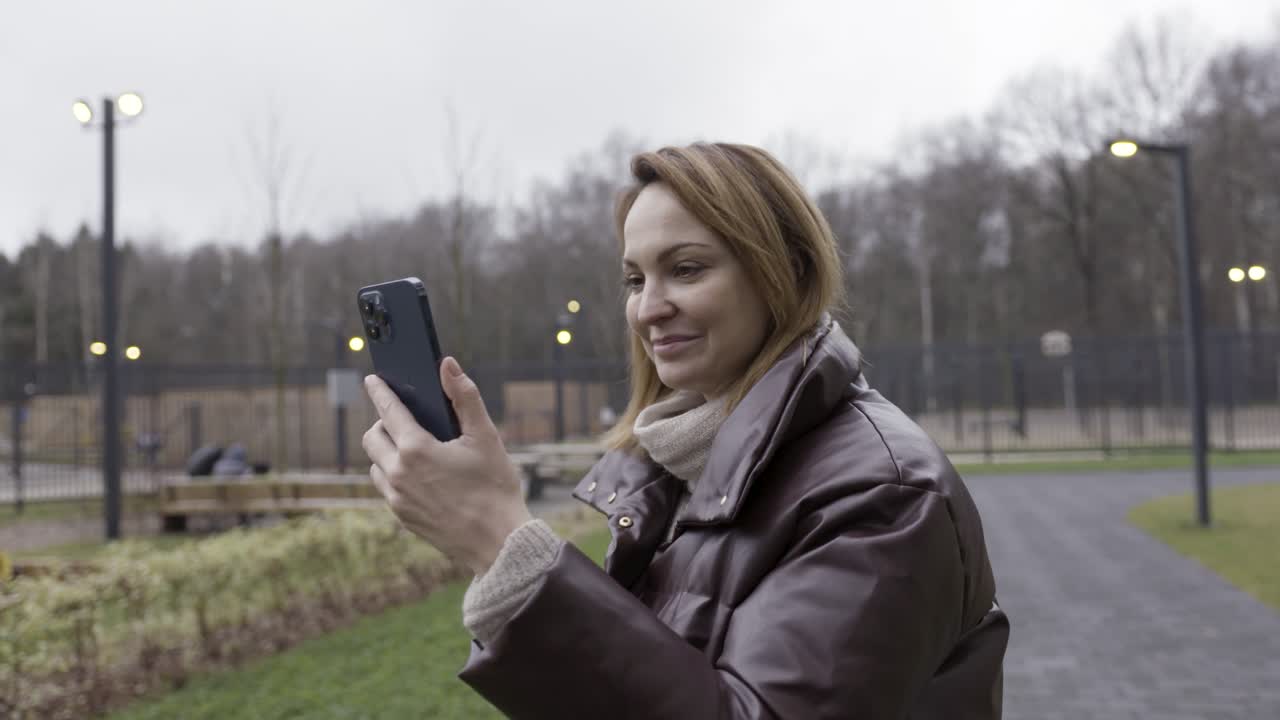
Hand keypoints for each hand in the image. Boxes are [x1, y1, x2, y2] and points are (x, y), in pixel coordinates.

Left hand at [362, 356, 531, 574]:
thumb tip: (447, 365)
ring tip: (414, 449)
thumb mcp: (486, 437)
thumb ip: (465, 397)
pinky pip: (387, 488)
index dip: (379, 391)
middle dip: (384, 423)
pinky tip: (421, 476)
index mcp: (416, 449)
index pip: (388, 410)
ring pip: (376, 464)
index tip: (372, 380)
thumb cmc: (496, 488)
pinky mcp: (401, 516)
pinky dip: (395, 475)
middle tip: (405, 419)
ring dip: (388, 451)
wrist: (498, 543)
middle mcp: (398, 473)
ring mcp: (396, 498)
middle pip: (372, 437)